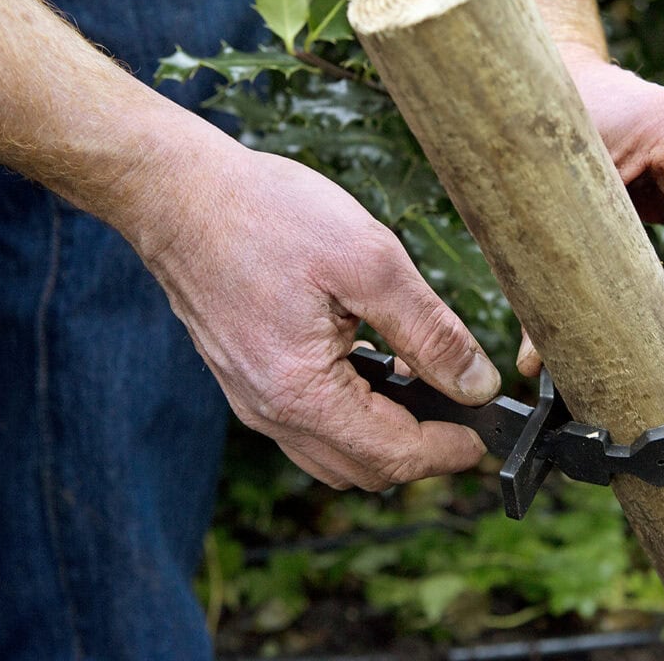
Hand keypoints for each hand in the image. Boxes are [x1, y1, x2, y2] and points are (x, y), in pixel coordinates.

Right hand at [137, 145, 499, 489]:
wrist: (179, 193)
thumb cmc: (268, 215)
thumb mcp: (370, 262)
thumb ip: (429, 331)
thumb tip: (477, 383)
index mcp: (301, 393)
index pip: (393, 456)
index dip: (448, 452)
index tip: (484, 438)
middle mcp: (270, 412)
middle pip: (364, 470)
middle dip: (421, 452)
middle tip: (462, 411)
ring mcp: (252, 399)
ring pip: (335, 453)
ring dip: (386, 437)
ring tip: (422, 383)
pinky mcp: (246, 379)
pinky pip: (308, 424)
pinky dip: (352, 415)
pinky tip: (375, 365)